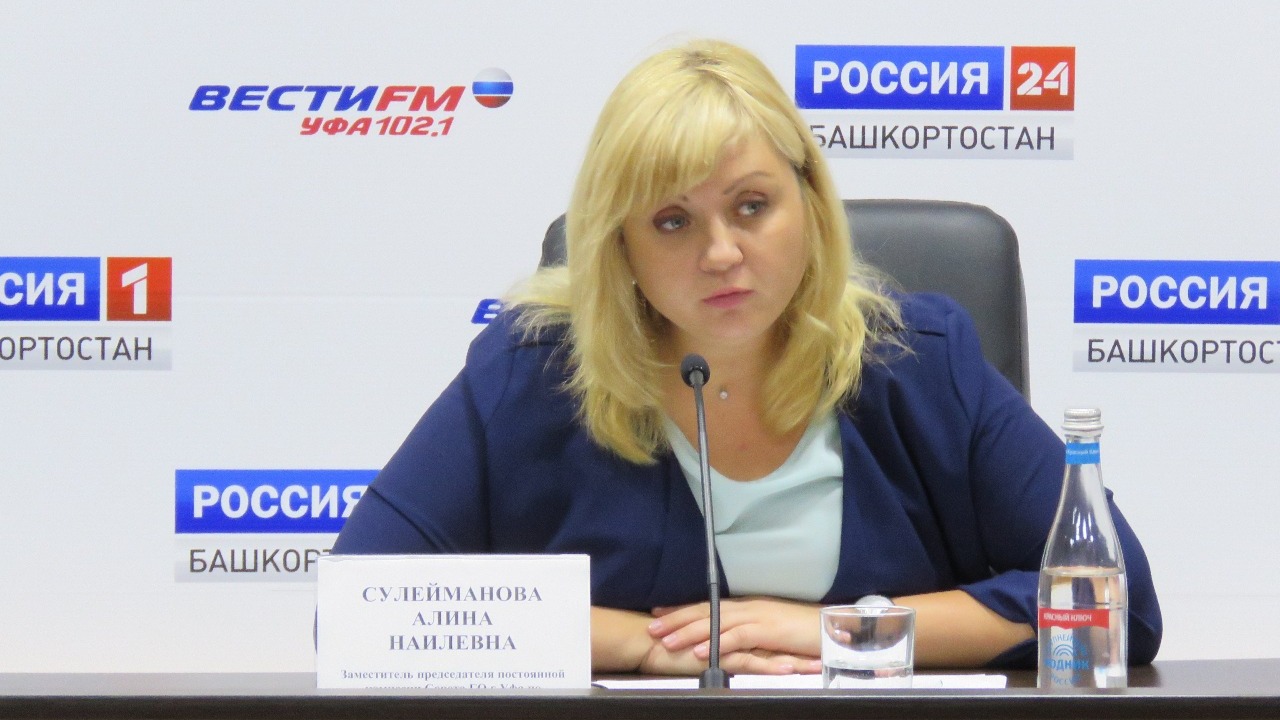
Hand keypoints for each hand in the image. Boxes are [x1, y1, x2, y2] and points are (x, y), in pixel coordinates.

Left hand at [647, 597, 823, 674]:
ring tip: (666, 640)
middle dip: (676, 619)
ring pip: (715, 622)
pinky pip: (737, 636)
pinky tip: (701, 650)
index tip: (659, 613)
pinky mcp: (768, 631)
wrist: (834, 627)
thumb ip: (750, 633)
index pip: (709, 606)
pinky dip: (717, 642)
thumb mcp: (772, 630)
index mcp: (749, 607)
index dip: (683, 610)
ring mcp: (758, 617)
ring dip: (688, 631)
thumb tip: (731, 638)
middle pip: (706, 611)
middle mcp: (749, 608)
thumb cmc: (805, 632)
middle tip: (652, 626)